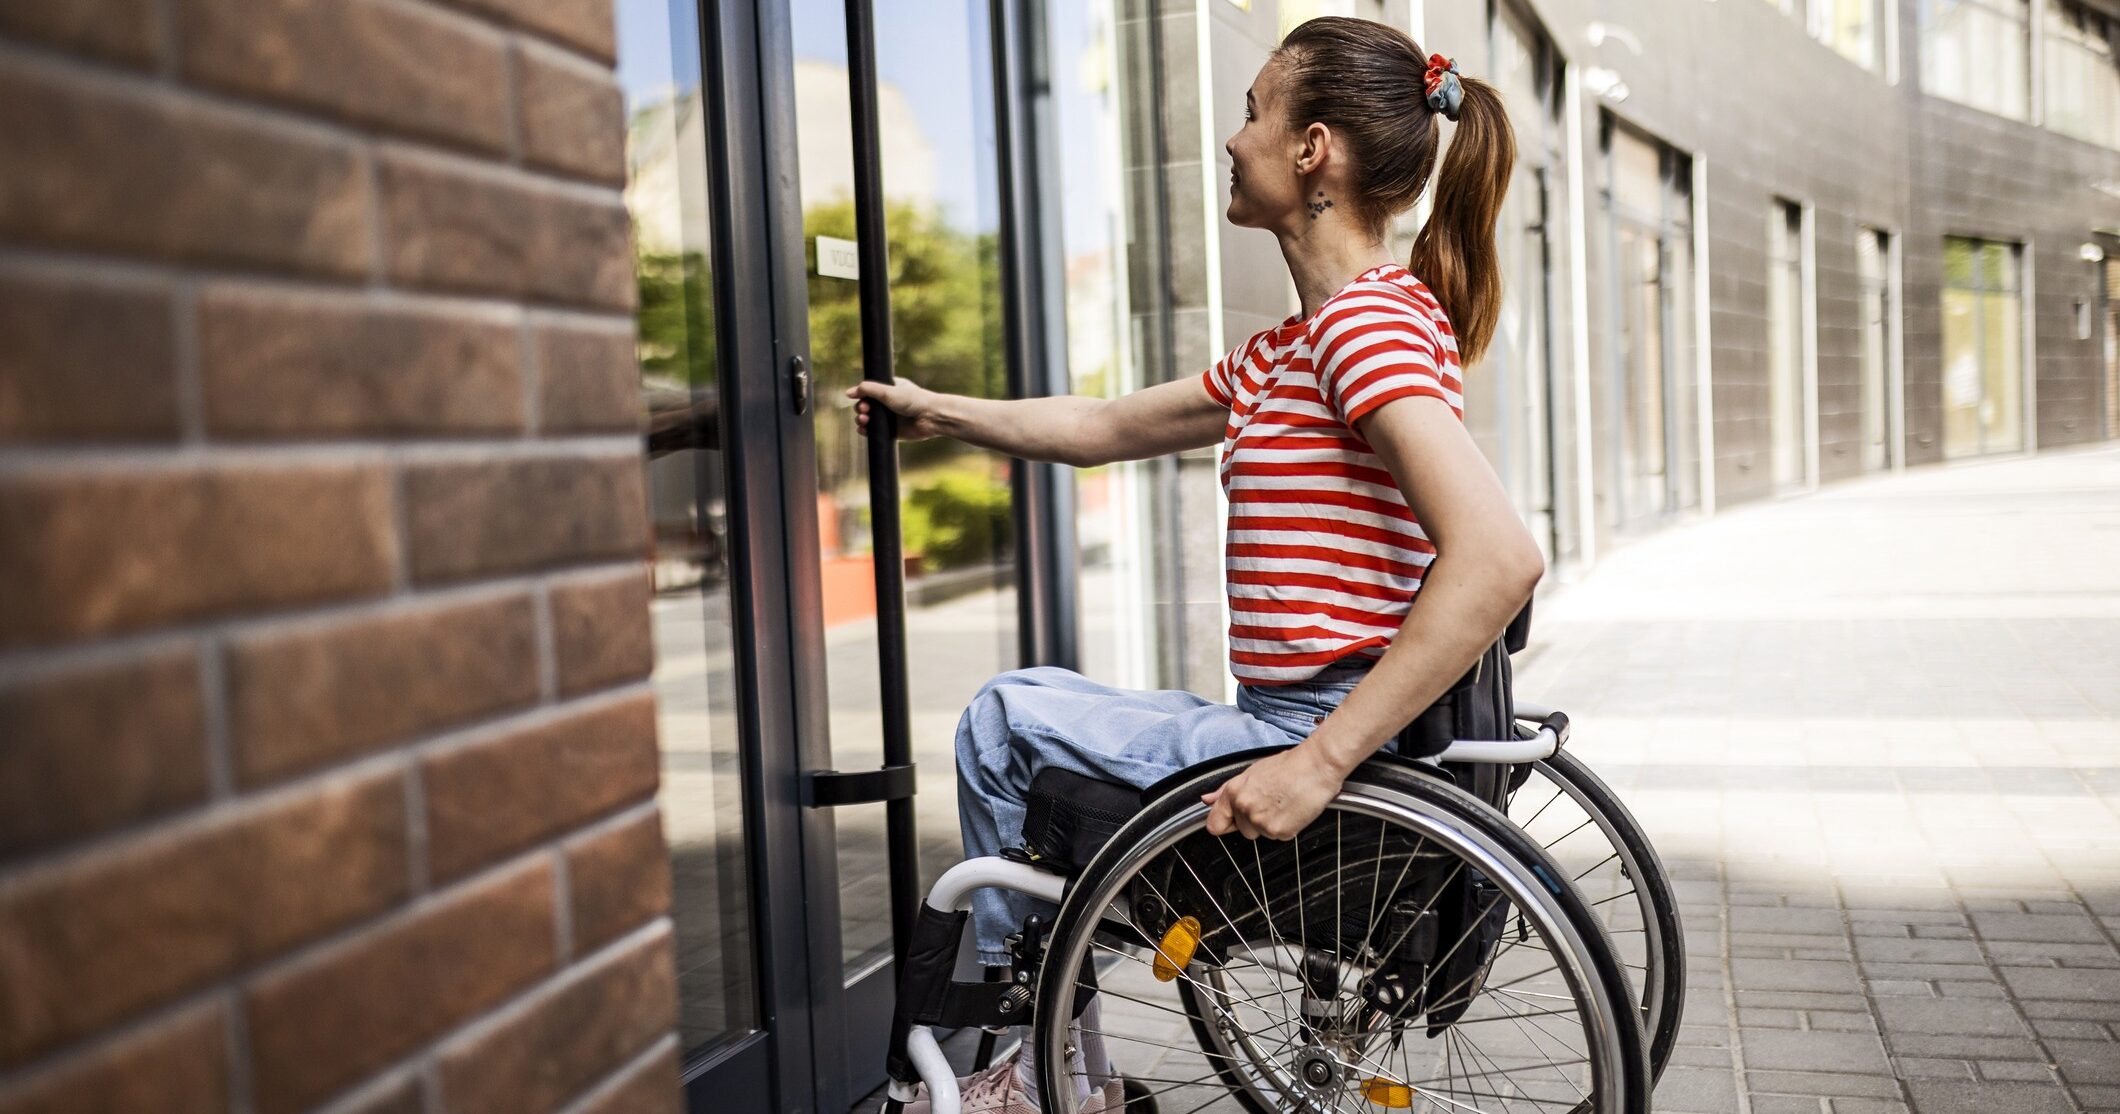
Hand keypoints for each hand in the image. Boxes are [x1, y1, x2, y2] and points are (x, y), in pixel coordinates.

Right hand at [845, 377, 947, 440]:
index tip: (856, 397)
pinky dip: (867, 431)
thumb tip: (849, 392)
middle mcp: (889, 403)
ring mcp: (891, 417)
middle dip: (861, 408)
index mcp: (889, 389)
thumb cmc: (913, 400)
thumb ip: (868, 390)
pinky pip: (876, 432)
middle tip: (864, 410)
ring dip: (862, 420)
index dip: (861, 395)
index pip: (869, 391)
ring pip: (869, 419)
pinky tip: (863, 430)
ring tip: (864, 420)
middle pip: (867, 405)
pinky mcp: (893, 431)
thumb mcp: (888, 391)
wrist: (931, 417)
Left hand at [1201, 744, 1347, 840]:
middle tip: (1271, 802)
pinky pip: (1279, 837)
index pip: (1214, 823)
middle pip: (1242, 830)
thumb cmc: (1289, 765)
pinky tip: (1293, 810)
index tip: (1230, 822)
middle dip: (1255, 821)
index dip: (1224, 823)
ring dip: (1271, 824)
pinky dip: (1287, 827)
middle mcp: (1245, 807)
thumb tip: (1207, 799)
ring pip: (1261, 834)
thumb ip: (1226, 791)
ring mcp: (1262, 821)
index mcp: (1234, 792)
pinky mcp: (1280, 831)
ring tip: (1283, 803)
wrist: (1317, 765)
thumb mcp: (1252, 772)